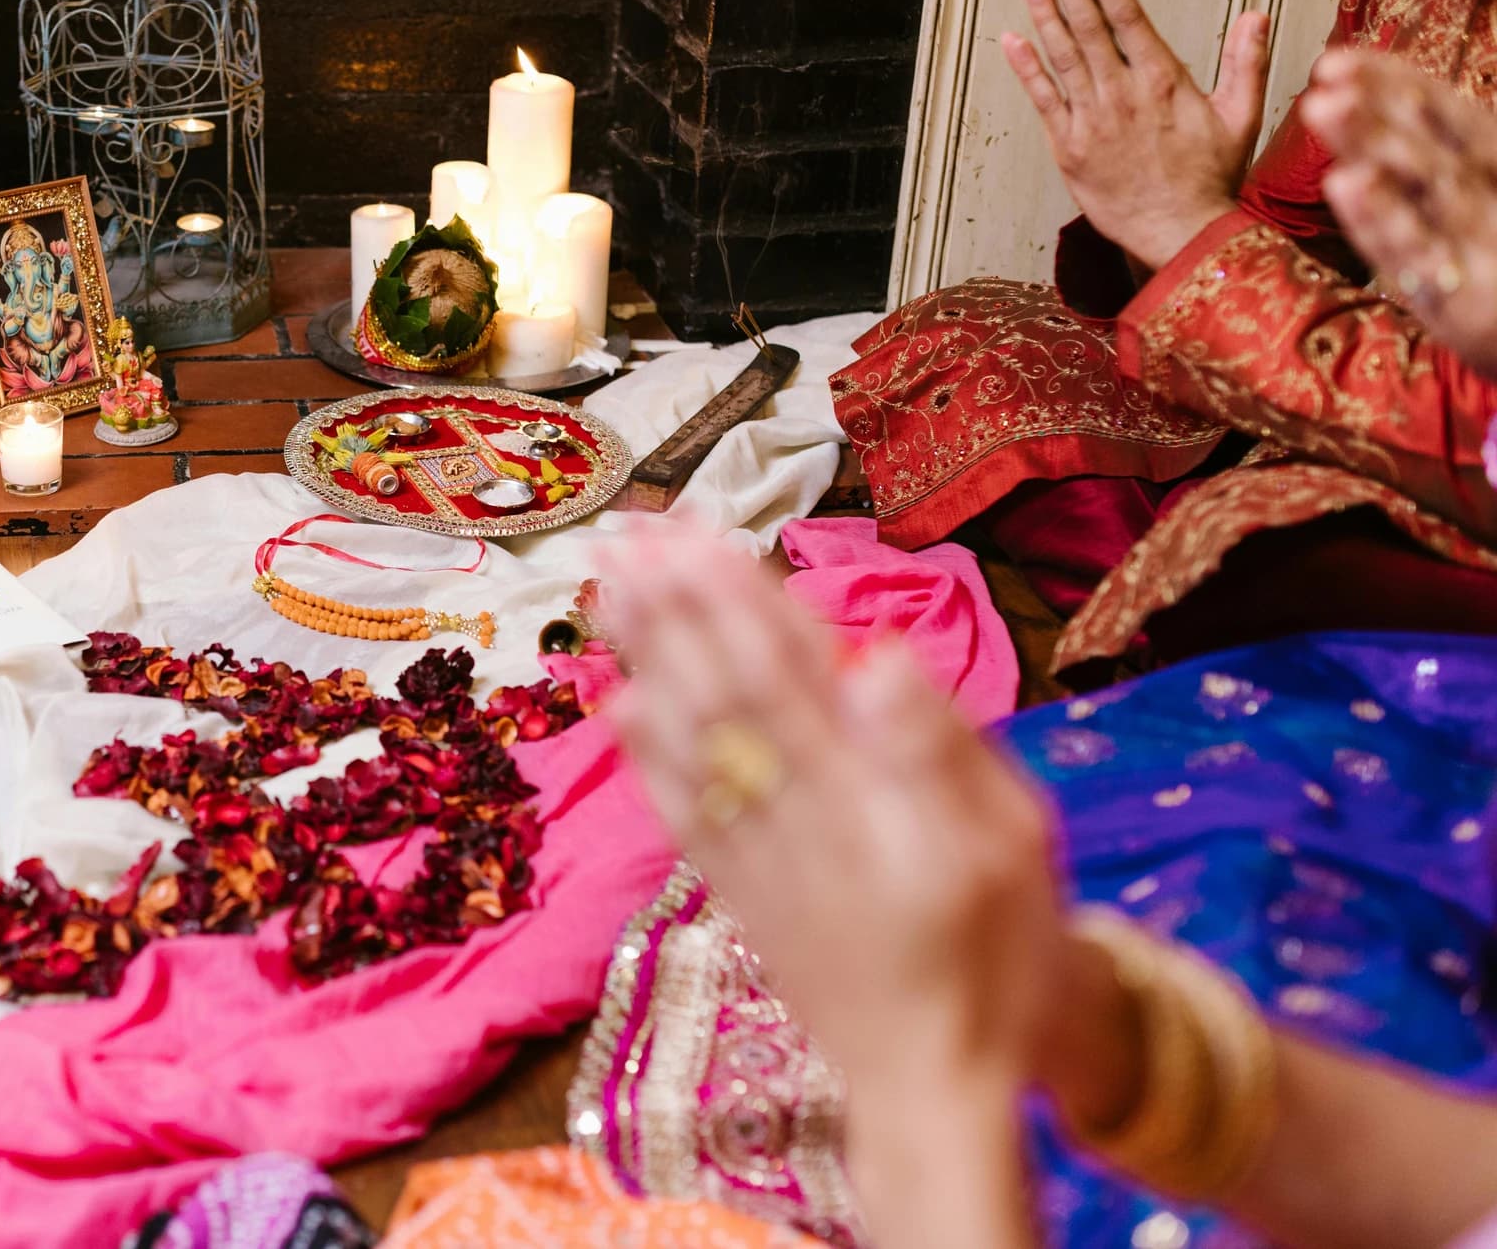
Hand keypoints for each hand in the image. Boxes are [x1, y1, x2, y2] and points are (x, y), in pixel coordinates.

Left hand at [601, 532, 1069, 1109]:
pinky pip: (678, 816)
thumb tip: (877, 657)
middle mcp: (792, 817)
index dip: (734, 599)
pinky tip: (618, 705)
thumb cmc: (996, 954)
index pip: (785, 672)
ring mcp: (753, 858)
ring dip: (644, 659)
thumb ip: (941, 751)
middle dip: (672, 608)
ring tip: (606, 586)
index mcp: (862, 794)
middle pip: (721, 693)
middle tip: (625, 532)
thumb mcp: (1013, 846)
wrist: (935, 1086)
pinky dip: (645, 757)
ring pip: (688, 742)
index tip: (693, 532)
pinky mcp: (736, 898)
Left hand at [1001, 0, 1269, 272]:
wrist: (1179, 233)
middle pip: (1089, 26)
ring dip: (1045, 13)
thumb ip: (1246, 61)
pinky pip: (1043, 100)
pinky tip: (1013, 40)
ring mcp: (1092, 120)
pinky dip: (1027, 68)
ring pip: (1063, 56)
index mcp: (1162, 81)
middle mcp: (1122, 94)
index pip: (1127, 16)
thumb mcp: (1242, 116)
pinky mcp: (1069, 147)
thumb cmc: (1209, 179)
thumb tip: (1255, 15)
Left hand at [1303, 49, 1496, 373]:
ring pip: (1424, 183)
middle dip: (1378, 105)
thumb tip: (1406, 115)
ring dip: (1373, 142)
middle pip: (1432, 141)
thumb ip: (1449, 169)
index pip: (1446, 117)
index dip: (1395, 83)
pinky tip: (1343, 180)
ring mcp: (1483, 243)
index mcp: (1496, 173)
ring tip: (1323, 106)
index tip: (1339, 59)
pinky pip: (1415, 249)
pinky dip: (1380, 213)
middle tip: (1326, 74)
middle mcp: (1493, 197)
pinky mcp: (1464, 296)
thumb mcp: (1482, 208)